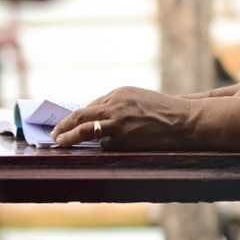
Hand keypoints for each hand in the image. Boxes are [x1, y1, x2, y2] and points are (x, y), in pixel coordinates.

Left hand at [50, 86, 192, 149]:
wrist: (185, 120)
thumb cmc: (165, 110)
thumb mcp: (139, 99)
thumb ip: (118, 106)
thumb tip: (96, 119)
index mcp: (119, 92)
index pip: (91, 106)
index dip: (76, 117)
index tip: (65, 124)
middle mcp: (116, 104)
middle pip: (81, 115)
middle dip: (64, 125)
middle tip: (54, 134)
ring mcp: (119, 121)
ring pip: (87, 130)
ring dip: (70, 137)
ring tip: (60, 142)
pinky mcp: (125, 137)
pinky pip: (106, 143)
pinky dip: (103, 146)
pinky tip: (107, 147)